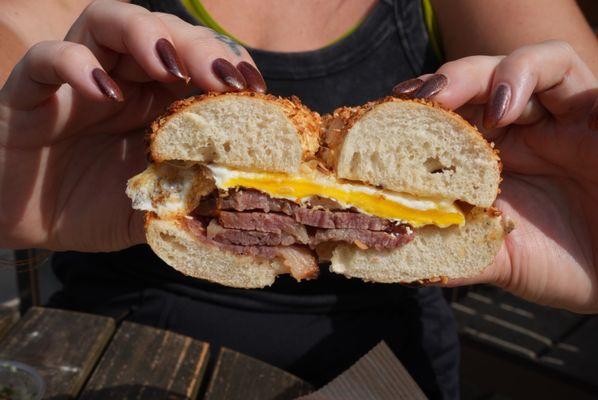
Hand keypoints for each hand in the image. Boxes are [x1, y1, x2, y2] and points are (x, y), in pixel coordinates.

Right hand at [0, 0, 265, 251]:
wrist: (23, 224)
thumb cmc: (90, 208)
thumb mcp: (151, 208)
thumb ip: (188, 200)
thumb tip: (242, 202)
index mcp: (157, 102)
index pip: (198, 63)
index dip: (228, 66)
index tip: (256, 90)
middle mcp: (122, 80)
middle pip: (163, 32)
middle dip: (198, 47)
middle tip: (224, 77)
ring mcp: (76, 80)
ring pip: (108, 21)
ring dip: (145, 34)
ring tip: (169, 65)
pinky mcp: (30, 91)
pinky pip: (47, 58)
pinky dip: (75, 64)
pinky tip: (103, 92)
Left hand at [394, 41, 597, 312]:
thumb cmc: (559, 265)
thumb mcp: (495, 258)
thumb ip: (448, 251)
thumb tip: (387, 255)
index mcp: (487, 160)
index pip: (445, 121)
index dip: (411, 116)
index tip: (378, 124)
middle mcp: (518, 133)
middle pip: (473, 86)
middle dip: (437, 87)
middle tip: (409, 100)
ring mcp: (554, 117)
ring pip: (511, 65)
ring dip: (474, 74)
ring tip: (447, 97)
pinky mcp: (592, 109)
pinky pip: (563, 69)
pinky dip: (527, 75)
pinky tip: (507, 109)